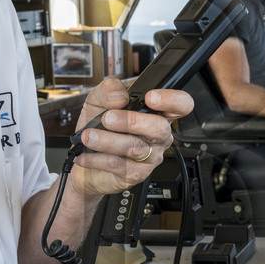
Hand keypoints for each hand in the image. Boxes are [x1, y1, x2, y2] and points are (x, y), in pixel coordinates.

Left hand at [70, 78, 191, 195]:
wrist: (83, 157)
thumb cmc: (98, 128)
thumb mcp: (98, 100)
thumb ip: (108, 89)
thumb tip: (119, 97)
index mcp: (157, 114)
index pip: (181, 105)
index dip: (172, 100)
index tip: (150, 97)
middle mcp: (158, 136)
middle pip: (160, 128)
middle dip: (132, 121)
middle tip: (108, 118)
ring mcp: (150, 157)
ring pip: (135, 147)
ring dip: (108, 140)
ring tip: (88, 136)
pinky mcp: (136, 174)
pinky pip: (120, 165)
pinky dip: (98, 158)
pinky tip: (85, 154)